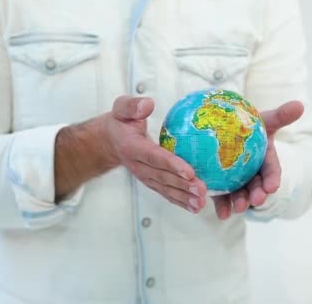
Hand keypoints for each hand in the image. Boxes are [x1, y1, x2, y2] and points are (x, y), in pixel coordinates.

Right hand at [55, 96, 207, 212]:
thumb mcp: (121, 108)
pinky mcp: (151, 182)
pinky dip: (180, 201)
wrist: (110, 142)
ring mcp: (145, 176)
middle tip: (201, 190)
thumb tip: (148, 104)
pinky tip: (195, 206)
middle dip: (183, 185)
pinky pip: (166, 193)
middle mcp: (138, 166)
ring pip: (165, 189)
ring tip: (200, 203)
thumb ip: (132, 106)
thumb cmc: (120, 123)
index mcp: (132, 148)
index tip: (188, 171)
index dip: (171, 164)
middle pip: (163, 177)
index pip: (154, 157)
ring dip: (184, 197)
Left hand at [211, 101, 304, 218]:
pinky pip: (222, 197)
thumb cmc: (249, 125)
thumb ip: (280, 116)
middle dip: (257, 194)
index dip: (272, 179)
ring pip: (241, 195)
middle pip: (256, 186)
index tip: (272, 186)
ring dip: (240, 202)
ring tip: (238, 208)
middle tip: (256, 199)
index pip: (271, 172)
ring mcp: (238, 182)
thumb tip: (300, 105)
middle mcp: (253, 175)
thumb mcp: (264, 120)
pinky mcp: (222, 186)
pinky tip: (222, 214)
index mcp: (265, 161)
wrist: (225, 129)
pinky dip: (223, 206)